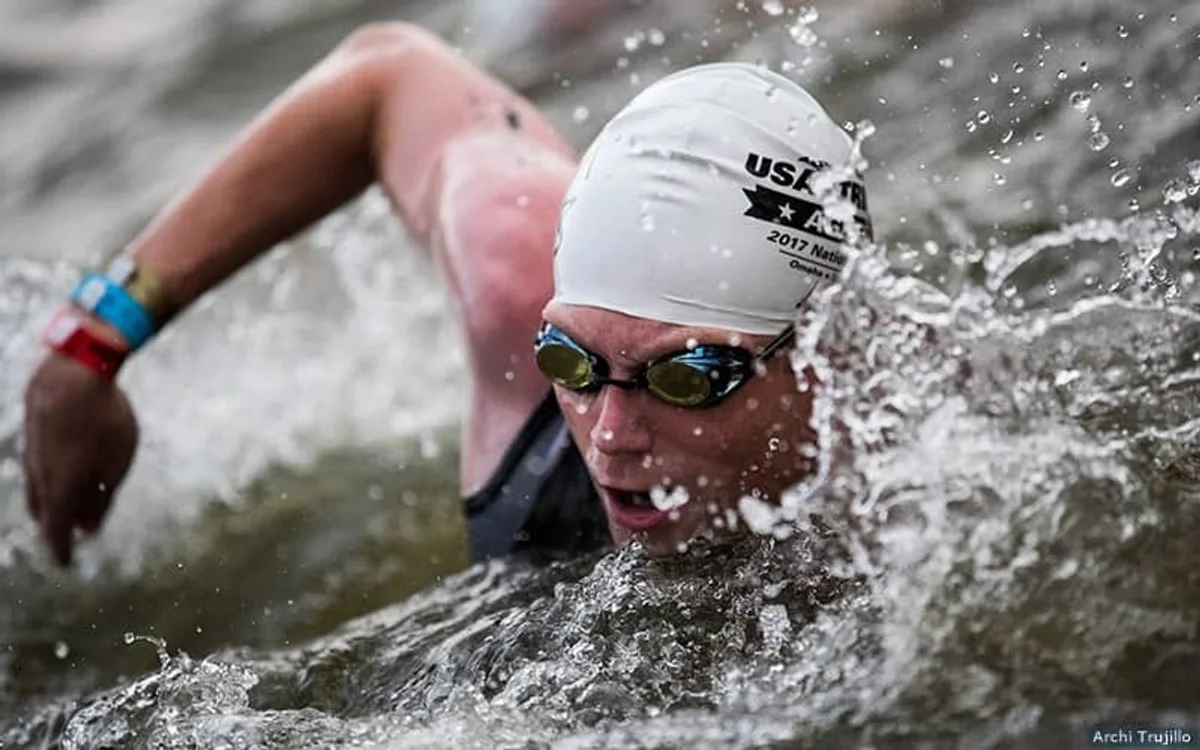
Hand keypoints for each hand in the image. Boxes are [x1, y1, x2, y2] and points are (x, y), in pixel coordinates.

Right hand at [22, 354, 137, 565]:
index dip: (61, 550)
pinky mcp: (31, 437)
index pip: (57, 531)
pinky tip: (50, 481)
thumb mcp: (117, 464)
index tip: (65, 565)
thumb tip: (90, 529)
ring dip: (48, 507)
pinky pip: (36, 470)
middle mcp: (40, 478)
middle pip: (45, 513)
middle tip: (61, 544)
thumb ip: (102, 499)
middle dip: (54, 530)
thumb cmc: (104, 419)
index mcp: (62, 490)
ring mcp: (31, 456)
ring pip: (37, 492)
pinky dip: (45, 483)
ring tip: (57, 515)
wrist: (71, 373)